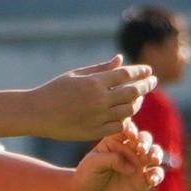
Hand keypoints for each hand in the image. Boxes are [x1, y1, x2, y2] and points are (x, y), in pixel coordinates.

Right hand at [33, 57, 156, 141]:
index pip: (126, 74)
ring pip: (129, 110)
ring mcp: (97, 117)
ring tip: (139, 97)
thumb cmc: (55, 90)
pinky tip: (126, 113)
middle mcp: (98, 100)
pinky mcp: (94, 131)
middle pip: (132, 92)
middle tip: (153, 81)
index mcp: (94, 82)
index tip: (148, 70)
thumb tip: (120, 59)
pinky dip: (126, 118)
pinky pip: (118, 125)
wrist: (37, 113)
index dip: (140, 71)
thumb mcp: (76, 74)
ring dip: (137, 102)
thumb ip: (101, 68)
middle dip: (146, 85)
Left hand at [73, 128, 164, 190]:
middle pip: (144, 139)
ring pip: (155, 153)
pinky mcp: (144, 179)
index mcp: (116, 140)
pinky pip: (156, 174)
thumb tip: (131, 167)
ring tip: (153, 159)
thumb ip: (112, 159)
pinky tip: (151, 179)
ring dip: (156, 153)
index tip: (130, 134)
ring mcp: (139, 164)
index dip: (131, 129)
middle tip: (140, 149)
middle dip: (145, 141)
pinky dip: (157, 174)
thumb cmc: (87, 175)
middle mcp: (130, 149)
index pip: (127, 129)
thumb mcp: (93, 163)